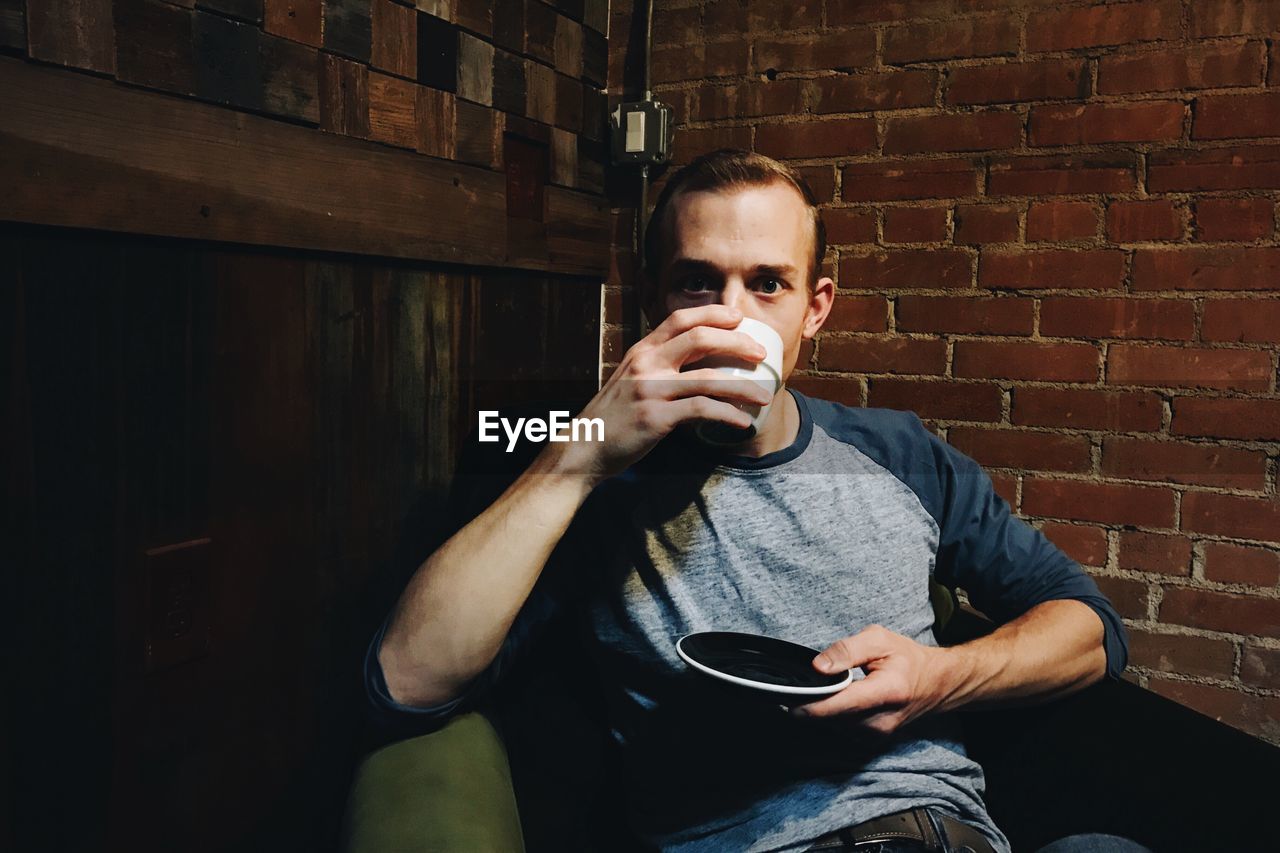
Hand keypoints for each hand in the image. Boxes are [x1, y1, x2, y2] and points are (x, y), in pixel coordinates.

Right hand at [554, 305, 773, 483]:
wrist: (583, 447)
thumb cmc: (612, 417)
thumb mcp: (630, 380)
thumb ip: (657, 368)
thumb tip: (693, 365)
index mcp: (641, 351)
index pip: (680, 319)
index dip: (713, 313)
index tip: (739, 318)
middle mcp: (646, 364)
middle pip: (700, 338)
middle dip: (737, 342)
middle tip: (761, 354)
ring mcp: (651, 390)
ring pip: (708, 378)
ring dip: (743, 387)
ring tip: (764, 395)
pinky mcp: (656, 418)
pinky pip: (702, 410)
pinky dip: (728, 416)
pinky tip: (742, 423)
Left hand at [790, 625, 956, 735]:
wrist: (937, 684)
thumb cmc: (908, 659)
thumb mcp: (879, 640)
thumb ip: (846, 650)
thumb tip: (818, 667)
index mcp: (887, 692)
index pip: (838, 705)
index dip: (808, 704)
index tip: (785, 699)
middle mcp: (882, 721)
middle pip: (831, 719)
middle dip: (810, 704)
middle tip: (796, 686)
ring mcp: (878, 735)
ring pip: (833, 726)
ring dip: (820, 711)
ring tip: (817, 689)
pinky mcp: (873, 740)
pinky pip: (840, 729)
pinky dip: (831, 716)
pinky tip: (833, 700)